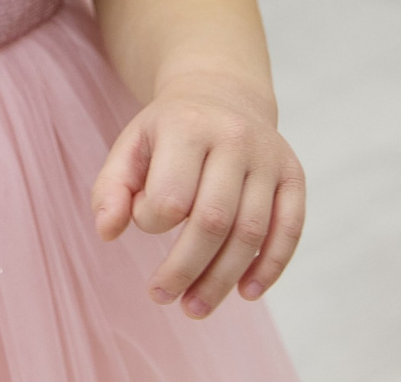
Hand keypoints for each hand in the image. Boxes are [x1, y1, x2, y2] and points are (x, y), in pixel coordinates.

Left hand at [92, 73, 304, 317]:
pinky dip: (269, 267)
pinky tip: (245, 292)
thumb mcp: (131, 145)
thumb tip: (106, 233)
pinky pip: (289, 230)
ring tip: (195, 307)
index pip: (171, 197)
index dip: (150, 222)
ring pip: (251, 233)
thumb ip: (111, 187)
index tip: (142, 221)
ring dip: (223, 280)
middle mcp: (235, 139)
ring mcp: (269, 158)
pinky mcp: (294, 175)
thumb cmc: (170, 130)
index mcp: (188, 126)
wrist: (223, 93)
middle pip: (214, 221)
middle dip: (186, 269)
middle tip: (162, 297)